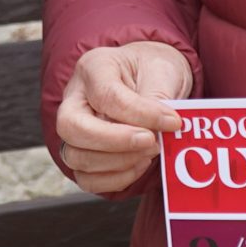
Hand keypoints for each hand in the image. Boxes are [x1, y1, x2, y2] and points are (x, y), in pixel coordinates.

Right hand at [54, 40, 195, 195]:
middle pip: (72, 127)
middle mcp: (75, 98)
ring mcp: (74, 128)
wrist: (151, 76)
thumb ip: (157, 99)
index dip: (140, 114)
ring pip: (76, 157)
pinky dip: (115, 179)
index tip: (172, 122)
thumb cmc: (153, 69)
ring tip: (151, 150)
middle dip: (115, 142)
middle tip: (151, 141)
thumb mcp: (162, 70)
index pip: (106, 96)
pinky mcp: (82, 153)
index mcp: (94, 67)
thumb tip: (159, 128)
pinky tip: (140, 164)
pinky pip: (87, 179)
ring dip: (118, 162)